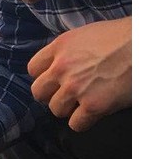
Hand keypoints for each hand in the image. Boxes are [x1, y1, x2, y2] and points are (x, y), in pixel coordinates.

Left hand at [28, 17, 131, 131]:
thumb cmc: (125, 37)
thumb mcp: (88, 34)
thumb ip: (69, 50)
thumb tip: (58, 64)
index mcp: (61, 46)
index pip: (33, 69)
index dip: (44, 76)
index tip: (55, 80)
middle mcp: (63, 67)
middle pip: (38, 92)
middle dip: (51, 95)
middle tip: (66, 95)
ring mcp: (76, 88)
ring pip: (56, 110)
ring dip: (68, 109)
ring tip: (85, 101)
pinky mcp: (93, 105)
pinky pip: (75, 124)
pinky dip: (84, 122)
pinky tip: (94, 112)